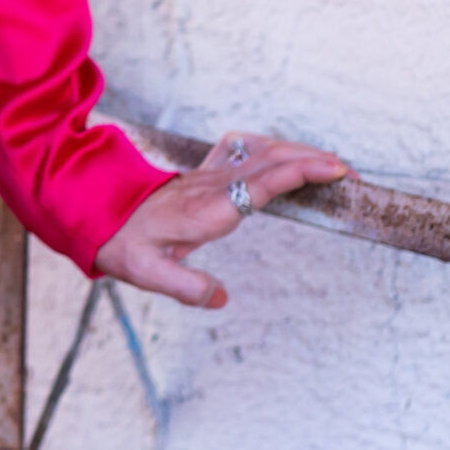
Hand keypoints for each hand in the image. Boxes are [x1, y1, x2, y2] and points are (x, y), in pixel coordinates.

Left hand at [95, 131, 350, 309]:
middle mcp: (214, 186)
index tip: (334, 169)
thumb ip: (186, 286)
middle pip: (271, 160)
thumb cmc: (126, 244)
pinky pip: (246, 152)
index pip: (261, 183)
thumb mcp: (148, 273)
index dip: (299, 173)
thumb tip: (221, 299)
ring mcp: (211, 176)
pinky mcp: (208, 174)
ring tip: (332, 165)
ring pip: (262, 152)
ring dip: (298, 153)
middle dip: (313, 160)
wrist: (99, 213)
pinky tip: (287, 155)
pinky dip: (275, 150)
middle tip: (350, 173)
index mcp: (208, 210)